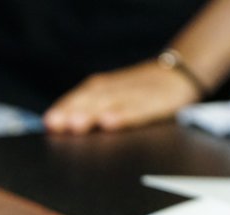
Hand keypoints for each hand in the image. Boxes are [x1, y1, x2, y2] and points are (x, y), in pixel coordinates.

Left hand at [42, 60, 201, 133]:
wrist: (180, 74)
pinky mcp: (157, 101)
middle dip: (73, 112)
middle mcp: (118, 89)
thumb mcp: (116, 96)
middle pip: (92, 100)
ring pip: (111, 102)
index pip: (80, 97)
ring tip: (76, 125)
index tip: (49, 122)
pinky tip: (109, 123)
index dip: (64, 108)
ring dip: (92, 113)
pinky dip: (123, 115)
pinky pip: (139, 108)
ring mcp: (137, 93)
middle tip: (58, 124)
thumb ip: (91, 109)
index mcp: (105, 89)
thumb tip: (60, 126)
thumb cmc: (141, 92)